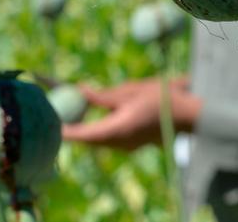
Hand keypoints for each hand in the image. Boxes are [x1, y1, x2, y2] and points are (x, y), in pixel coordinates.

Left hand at [61, 77, 201, 150]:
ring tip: (75, 111)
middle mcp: (119, 143)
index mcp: (117, 129)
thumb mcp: (130, 91)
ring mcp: (126, 146)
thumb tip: (79, 91)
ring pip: (97, 140)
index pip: (82, 135)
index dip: (64, 130)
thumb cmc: (161, 98)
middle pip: (88, 139)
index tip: (50, 122)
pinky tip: (97, 115)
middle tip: (60, 111)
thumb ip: (103, 96)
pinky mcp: (131, 145)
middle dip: (73, 128)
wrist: (188, 115)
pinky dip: (98, 129)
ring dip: (86, 128)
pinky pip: (108, 139)